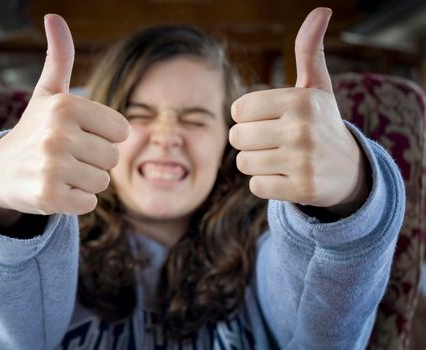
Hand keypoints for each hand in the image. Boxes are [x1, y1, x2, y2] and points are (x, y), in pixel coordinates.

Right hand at [0, 14, 128, 224]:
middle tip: (66, 155)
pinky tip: (55, 189)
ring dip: (85, 182)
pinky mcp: (48, 196)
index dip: (103, 136)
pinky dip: (76, 201)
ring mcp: (52, 166)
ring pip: (103, 182)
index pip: (121, 130)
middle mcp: (58, 133)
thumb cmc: (35, 129)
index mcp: (66, 105)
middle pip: (113, 158)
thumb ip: (59, 58)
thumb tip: (53, 16)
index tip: (78, 134)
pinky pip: (89, 203)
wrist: (0, 171)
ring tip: (60, 172)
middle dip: (94, 160)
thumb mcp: (47, 93)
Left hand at [229, 8, 368, 210]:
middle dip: (249, 141)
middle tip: (274, 142)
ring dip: (256, 163)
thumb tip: (321, 10)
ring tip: (280, 159)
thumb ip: (309, 51)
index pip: (238, 109)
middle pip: (237, 137)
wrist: (350, 170)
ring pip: (244, 163)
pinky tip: (286, 177)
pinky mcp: (302, 189)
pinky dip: (266, 184)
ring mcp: (303, 161)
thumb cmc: (322, 123)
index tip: (267, 120)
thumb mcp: (317, 87)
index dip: (247, 117)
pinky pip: (256, 187)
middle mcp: (302, 128)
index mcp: (300, 100)